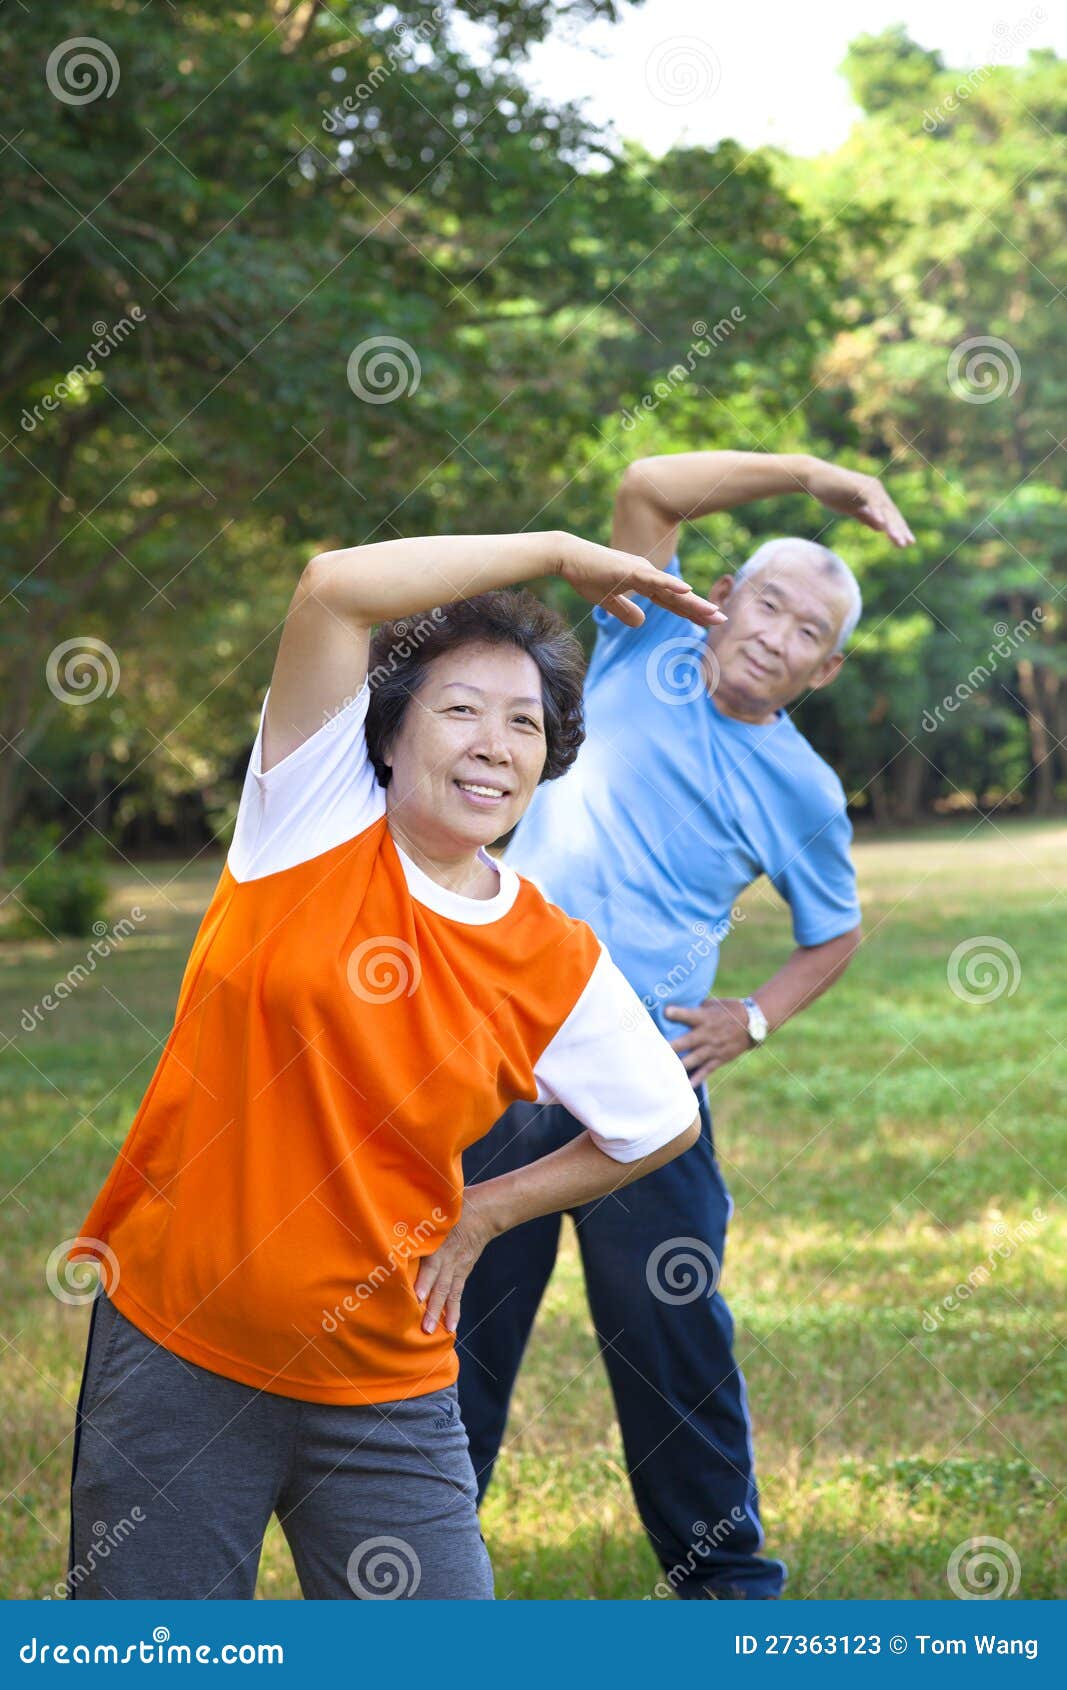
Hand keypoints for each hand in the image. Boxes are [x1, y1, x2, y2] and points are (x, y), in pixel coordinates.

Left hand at [413, 1186, 500, 1336]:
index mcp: (438, 1243)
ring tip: (432, 1330)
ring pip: (447, 1292)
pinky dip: (454, 1310)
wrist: (480, 1214)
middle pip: (438, 1283)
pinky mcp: (461, 1273)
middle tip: (422, 1325)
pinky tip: (451, 1327)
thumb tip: (385, 1229)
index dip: (425, 1280)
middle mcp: (447, 1258)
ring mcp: (456, 1267)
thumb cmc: (448, 1213)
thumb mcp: (431, 1214)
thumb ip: (413, 1224)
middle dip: (430, 1304)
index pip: (431, 1264)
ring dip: (440, 1312)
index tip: (417, 1296)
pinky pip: (457, 1294)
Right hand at [558, 533, 726, 628]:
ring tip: (712, 612)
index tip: (708, 622)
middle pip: (678, 597)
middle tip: (722, 620)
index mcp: (644, 582)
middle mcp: (648, 575)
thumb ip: (624, 611)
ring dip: (692, 601)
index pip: (672, 601)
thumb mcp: (607, 601)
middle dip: (699, 609)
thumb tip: (640, 622)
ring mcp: (641, 571)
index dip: (690, 612)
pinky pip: (654, 579)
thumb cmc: (585, 576)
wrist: (567, 558)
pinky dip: (671, 585)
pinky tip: (687, 590)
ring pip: (672, 589)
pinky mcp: (631, 570)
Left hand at [664, 998, 753, 1082]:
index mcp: (705, 1017)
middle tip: (656, 1051)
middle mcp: (708, 1034)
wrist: (754, 1023)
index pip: (689, 1015)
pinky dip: (696, 1079)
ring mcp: (713, 1048)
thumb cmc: (729, 1010)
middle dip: (672, 1046)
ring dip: (680, 1065)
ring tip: (665, 1072)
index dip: (677, 1013)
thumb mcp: (712, 1005)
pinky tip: (685, 1087)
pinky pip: (706, 1070)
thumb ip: (695, 1009)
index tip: (665, 1012)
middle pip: (688, 1041)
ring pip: (694, 1059)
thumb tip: (674, 1011)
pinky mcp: (719, 1059)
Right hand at [802, 460, 914, 547]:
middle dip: (900, 530)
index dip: (898, 528)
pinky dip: (877, 514)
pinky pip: (872, 503)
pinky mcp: (860, 487)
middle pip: (891, 513)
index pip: (890, 515)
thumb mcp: (851, 508)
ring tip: (899, 541)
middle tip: (908, 544)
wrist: (814, 477)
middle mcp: (876, 490)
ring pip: (884, 510)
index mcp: (875, 496)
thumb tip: (880, 527)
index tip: (906, 543)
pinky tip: (883, 525)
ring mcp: (869, 488)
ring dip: (892, 527)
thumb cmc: (831, 492)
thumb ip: (866, 516)